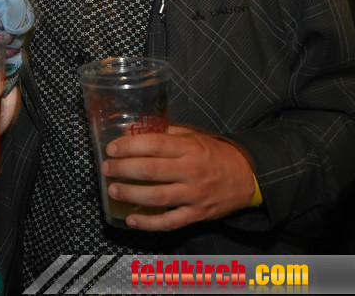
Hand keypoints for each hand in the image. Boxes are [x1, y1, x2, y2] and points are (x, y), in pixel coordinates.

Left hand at [99, 125, 255, 230]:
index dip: (129, 146)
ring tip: (113, 190)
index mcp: (189, 148)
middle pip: (150, 170)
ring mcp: (194, 194)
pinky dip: (149, 223)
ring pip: (157, 197)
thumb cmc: (216, 154)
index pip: (153, 145)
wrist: (247, 177)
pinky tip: (132, 219)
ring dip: (131, 194)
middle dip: (123, 169)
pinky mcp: (197, 214)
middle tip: (107, 168)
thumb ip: (167, 134)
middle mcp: (190, 170)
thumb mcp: (194, 136)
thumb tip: (136, 131)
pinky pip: (170, 221)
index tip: (111, 148)